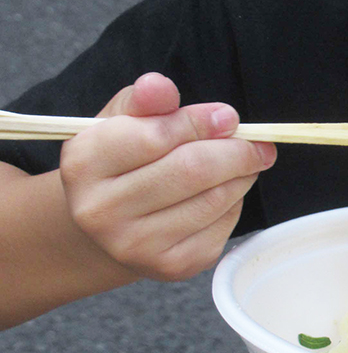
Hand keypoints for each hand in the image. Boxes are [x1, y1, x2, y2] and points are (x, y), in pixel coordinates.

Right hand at [59, 72, 276, 280]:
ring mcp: (137, 245)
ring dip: (241, 176)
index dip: (202, 122)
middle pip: (193, 170)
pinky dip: (234, 203)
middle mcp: (102, 210)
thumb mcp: (123, 121)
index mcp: (84, 163)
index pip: (157, 136)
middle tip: (258, 143)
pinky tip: (223, 193)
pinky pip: (223, 225)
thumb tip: (162, 86)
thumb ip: (145, 100)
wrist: (110, 225)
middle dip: (237, 151)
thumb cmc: (123, 161)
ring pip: (215, 199)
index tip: (228, 117)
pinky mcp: (172, 265)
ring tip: (243, 163)